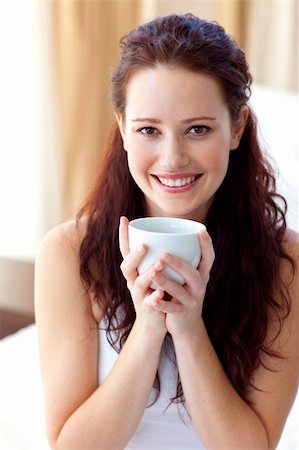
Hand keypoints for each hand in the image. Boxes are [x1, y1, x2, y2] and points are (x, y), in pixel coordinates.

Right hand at [119, 216, 166, 338]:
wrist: (153, 326)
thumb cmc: (155, 293)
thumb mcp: (152, 274)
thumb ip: (156, 257)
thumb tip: (167, 234)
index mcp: (134, 271)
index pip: (126, 251)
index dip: (123, 236)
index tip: (124, 219)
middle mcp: (133, 282)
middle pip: (127, 267)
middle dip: (135, 255)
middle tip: (144, 244)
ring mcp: (139, 297)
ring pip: (138, 284)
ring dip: (147, 274)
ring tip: (159, 264)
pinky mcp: (148, 311)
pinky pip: (150, 304)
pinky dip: (154, 298)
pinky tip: (160, 293)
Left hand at [150, 229, 214, 336]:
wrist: (186, 325)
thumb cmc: (183, 292)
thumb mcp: (187, 277)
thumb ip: (181, 260)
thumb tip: (167, 233)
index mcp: (201, 275)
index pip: (208, 258)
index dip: (207, 245)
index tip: (202, 230)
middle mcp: (199, 287)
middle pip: (193, 274)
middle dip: (179, 264)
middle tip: (164, 255)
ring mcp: (191, 301)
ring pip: (180, 291)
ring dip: (166, 282)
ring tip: (153, 273)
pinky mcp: (181, 314)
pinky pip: (171, 309)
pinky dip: (162, 304)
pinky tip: (152, 300)